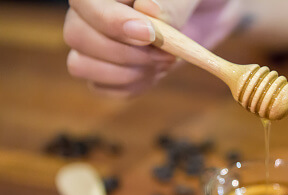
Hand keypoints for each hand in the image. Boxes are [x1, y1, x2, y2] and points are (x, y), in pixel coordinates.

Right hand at [64, 0, 239, 96]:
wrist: (206, 14)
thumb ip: (172, 2)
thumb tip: (147, 10)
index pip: (83, 1)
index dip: (110, 21)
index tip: (148, 34)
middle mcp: (91, 12)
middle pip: (76, 35)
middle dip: (125, 53)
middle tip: (167, 53)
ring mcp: (96, 42)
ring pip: (80, 64)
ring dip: (127, 72)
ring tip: (163, 62)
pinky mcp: (107, 70)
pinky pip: (102, 88)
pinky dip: (132, 86)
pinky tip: (156, 72)